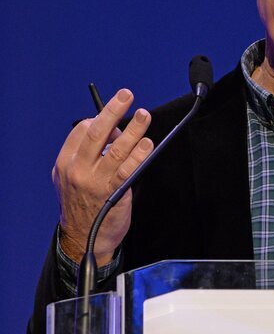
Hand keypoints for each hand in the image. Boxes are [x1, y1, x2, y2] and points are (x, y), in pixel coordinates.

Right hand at [52, 89, 152, 263]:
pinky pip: (129, 169)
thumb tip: (110, 134)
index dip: (101, 119)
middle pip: (97, 133)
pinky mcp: (115, 193)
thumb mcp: (70, 178)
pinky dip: (139, 155)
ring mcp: (97, 182)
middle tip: (126, 96)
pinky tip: (147, 144)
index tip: (115, 117)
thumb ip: (84, 156)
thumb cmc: (82, 205)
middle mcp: (79, 170)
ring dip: (133, 130)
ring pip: (117, 149)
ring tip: (143, 116)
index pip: (82, 131)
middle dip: (113, 111)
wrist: (85, 237)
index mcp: (66, 162)